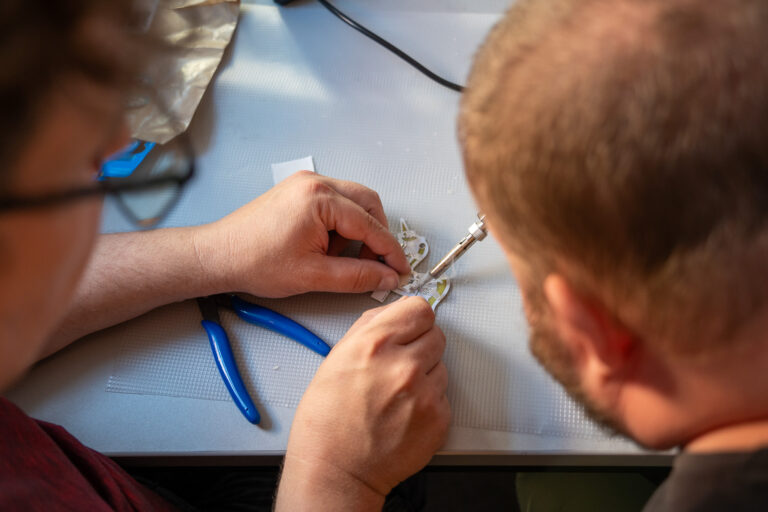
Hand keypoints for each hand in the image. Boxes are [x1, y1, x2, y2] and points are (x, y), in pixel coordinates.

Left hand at [194, 171, 410, 297]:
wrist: (218, 255)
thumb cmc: (256, 263)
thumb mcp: (313, 276)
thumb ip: (357, 275)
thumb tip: (387, 277)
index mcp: (321, 199)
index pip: (371, 224)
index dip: (390, 250)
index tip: (400, 269)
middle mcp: (316, 182)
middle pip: (368, 203)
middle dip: (377, 235)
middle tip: (376, 264)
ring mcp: (306, 183)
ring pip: (353, 201)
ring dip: (359, 229)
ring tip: (342, 258)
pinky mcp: (299, 190)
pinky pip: (335, 202)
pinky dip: (341, 224)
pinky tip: (328, 247)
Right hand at [276, 297, 449, 509]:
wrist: (336, 470)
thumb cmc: (327, 422)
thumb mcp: (336, 359)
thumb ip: (369, 328)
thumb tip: (394, 313)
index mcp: (374, 343)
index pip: (420, 308)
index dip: (414, 319)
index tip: (410, 328)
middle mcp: (402, 364)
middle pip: (436, 334)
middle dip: (421, 346)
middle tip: (400, 365)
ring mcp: (424, 392)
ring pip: (441, 365)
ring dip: (425, 375)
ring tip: (397, 395)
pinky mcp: (438, 417)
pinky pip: (443, 396)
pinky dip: (428, 402)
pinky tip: (404, 414)